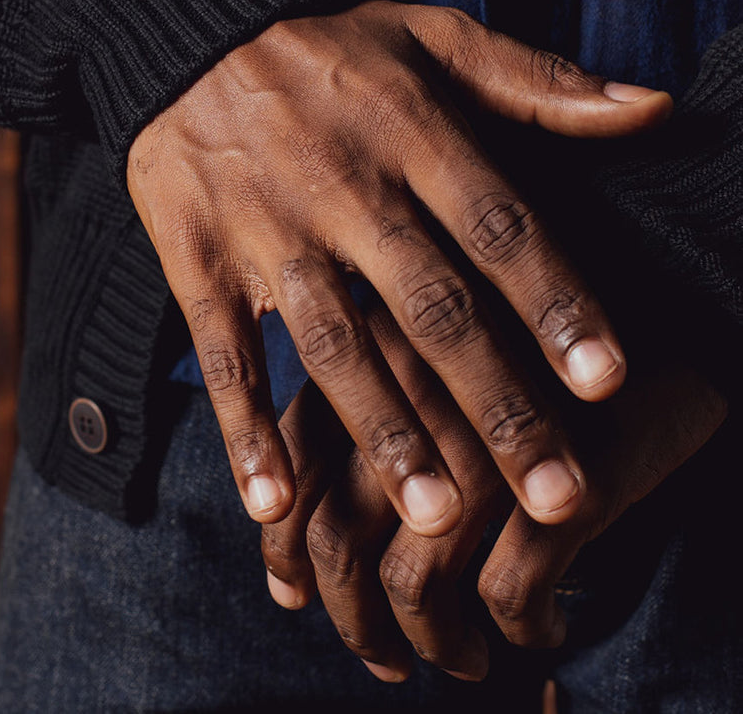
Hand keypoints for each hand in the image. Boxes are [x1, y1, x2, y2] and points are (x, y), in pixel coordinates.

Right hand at [126, 1, 670, 532]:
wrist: (187, 27)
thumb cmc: (330, 45)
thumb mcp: (435, 38)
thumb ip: (541, 80)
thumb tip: (654, 109)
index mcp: (413, 133)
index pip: (499, 227)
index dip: (556, 302)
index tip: (606, 379)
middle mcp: (346, 187)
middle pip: (431, 306)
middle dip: (495, 402)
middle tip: (552, 493)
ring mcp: (267, 227)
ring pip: (334, 340)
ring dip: (384, 429)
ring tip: (437, 515)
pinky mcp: (198, 257)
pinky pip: (223, 352)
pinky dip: (244, 427)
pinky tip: (276, 503)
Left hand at [262, 307, 725, 681]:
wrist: (666, 296)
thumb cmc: (529, 336)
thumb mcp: (434, 352)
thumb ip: (356, 420)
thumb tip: (288, 551)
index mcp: (377, 349)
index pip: (296, 469)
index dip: (288, 548)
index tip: (298, 594)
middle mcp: (421, 393)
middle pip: (341, 536)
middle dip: (351, 619)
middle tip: (380, 655)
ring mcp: (493, 435)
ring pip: (414, 583)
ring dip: (430, 644)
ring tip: (459, 658)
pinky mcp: (570, 477)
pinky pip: (510, 594)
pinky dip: (518, 631)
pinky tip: (540, 631)